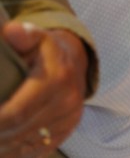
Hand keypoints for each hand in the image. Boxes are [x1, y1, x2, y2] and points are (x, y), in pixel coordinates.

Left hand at [0, 23, 88, 156]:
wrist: (74, 60)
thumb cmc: (44, 50)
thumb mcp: (34, 37)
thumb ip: (22, 35)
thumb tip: (13, 32)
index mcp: (56, 79)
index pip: (16, 112)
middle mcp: (66, 101)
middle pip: (17, 131)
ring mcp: (69, 118)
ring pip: (25, 144)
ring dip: (2, 146)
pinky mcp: (67, 130)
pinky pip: (37, 150)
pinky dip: (15, 153)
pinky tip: (2, 148)